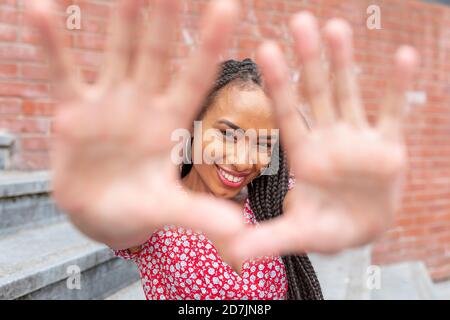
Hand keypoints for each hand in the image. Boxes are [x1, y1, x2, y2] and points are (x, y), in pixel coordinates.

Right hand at [28, 0, 243, 254]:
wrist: (99, 213)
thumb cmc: (139, 209)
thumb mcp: (168, 210)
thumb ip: (200, 215)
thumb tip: (239, 231)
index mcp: (172, 123)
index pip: (194, 78)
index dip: (209, 45)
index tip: (227, 7)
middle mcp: (144, 104)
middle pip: (157, 54)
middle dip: (166, 17)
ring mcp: (108, 103)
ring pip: (116, 52)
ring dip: (120, 19)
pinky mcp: (72, 112)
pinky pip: (62, 73)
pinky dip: (51, 45)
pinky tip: (39, 10)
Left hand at [232, 12, 418, 259]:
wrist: (363, 229)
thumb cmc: (327, 228)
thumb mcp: (299, 234)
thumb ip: (266, 240)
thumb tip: (229, 255)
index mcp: (304, 154)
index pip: (288, 113)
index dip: (279, 83)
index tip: (266, 48)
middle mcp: (328, 138)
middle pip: (317, 93)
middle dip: (309, 59)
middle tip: (299, 19)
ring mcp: (358, 138)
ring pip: (350, 94)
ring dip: (345, 62)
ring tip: (337, 27)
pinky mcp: (388, 145)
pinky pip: (393, 111)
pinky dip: (399, 87)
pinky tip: (403, 57)